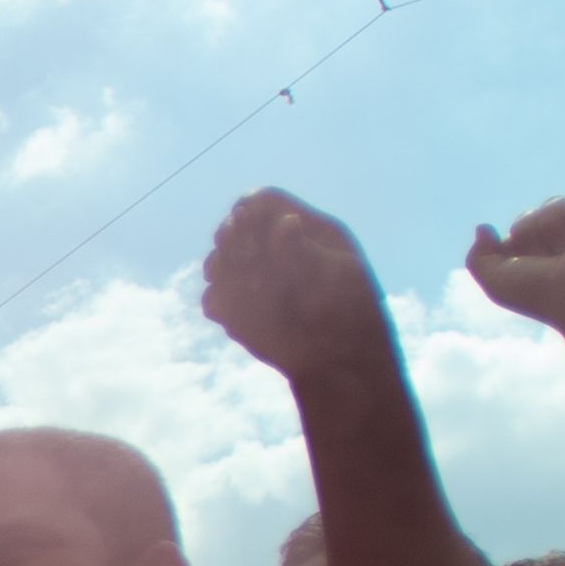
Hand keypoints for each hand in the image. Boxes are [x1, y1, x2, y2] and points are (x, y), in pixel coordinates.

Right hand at [199, 190, 391, 380]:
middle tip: (242, 259)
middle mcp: (275, 248)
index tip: (242, 225)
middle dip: (230, 241)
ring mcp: (254, 277)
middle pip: (233, 226)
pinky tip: (239, 317)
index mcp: (306, 230)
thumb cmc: (351, 316)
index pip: (265, 202)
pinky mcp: (239, 306)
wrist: (340, 362)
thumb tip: (286, 222)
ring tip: (242, 290)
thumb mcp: (337, 279)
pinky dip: (220, 304)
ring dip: (220, 271)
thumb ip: (305, 252)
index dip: (249, 210)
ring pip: (217, 261)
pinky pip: (213, 298)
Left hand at [463, 193, 564, 336]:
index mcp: (542, 259)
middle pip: (533, 213)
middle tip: (550, 257)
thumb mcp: (495, 281)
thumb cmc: (541, 293)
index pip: (518, 229)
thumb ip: (478, 257)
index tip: (529, 264)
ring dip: (552, 219)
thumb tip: (484, 228)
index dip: (517, 240)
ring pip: (555, 202)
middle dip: (532, 226)